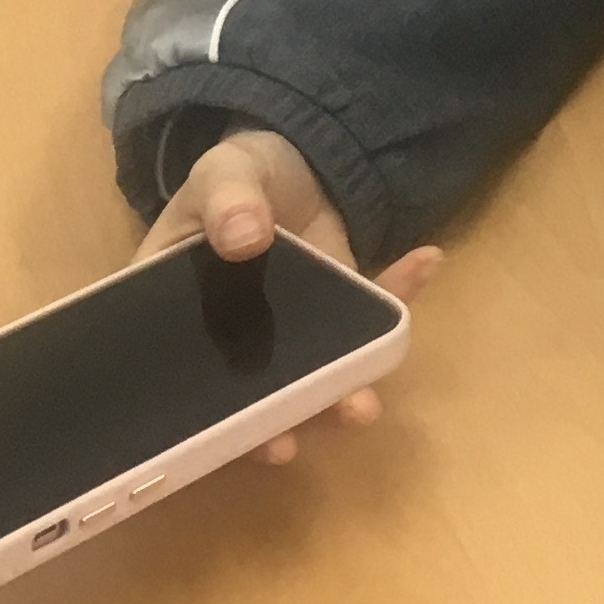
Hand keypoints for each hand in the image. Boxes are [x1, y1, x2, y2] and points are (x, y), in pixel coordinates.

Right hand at [135, 126, 443, 463]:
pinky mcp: (336, 315)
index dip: (221, 430)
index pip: (189, 391)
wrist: (286, 162)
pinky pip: (367, 319)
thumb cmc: (235, 177)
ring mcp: (288, 339)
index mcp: (178, 326)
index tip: (266, 441)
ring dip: (346, 390)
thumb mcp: (223, 175)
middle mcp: (230, 350)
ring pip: (314, 382)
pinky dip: (396, 298)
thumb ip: (226, 201)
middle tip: (339, 416)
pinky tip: (425, 261)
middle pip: (255, 405)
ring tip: (371, 396)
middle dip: (299, 421)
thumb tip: (243, 237)